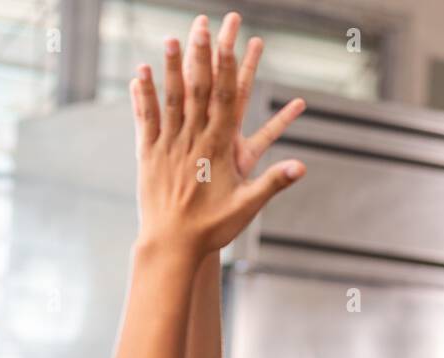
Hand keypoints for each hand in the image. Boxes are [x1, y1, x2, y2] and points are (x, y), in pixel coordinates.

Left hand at [128, 11, 305, 258]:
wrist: (171, 247)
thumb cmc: (212, 229)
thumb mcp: (247, 206)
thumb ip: (274, 182)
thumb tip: (302, 166)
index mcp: (218, 149)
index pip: (226, 100)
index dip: (227, 68)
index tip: (228, 41)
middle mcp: (192, 141)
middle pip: (198, 90)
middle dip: (201, 55)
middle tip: (203, 24)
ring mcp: (168, 146)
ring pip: (170, 100)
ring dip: (170, 67)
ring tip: (171, 37)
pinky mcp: (148, 156)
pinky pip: (146, 120)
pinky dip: (144, 96)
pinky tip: (141, 73)